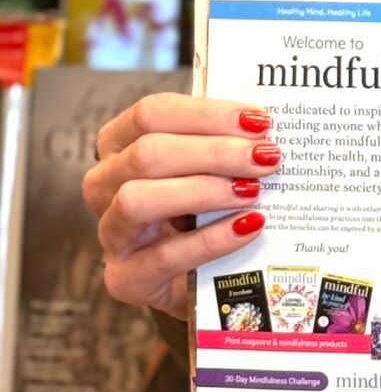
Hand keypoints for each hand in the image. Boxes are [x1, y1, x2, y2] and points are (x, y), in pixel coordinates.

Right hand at [82, 94, 282, 320]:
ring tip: (252, 191)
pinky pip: (165, 255)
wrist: (197, 278)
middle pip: (148, 153)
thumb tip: (265, 126)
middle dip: (214, 152)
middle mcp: (104, 184)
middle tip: (266, 156)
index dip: (206, 113)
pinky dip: (212, 239)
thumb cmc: (201, 207)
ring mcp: (110, 233)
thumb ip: (222, 142)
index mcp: (119, 143)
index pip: (151, 113)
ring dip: (203, 190)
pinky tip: (248, 226)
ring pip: (139, 199)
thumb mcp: (206, 167)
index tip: (257, 119)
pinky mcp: (124, 278)